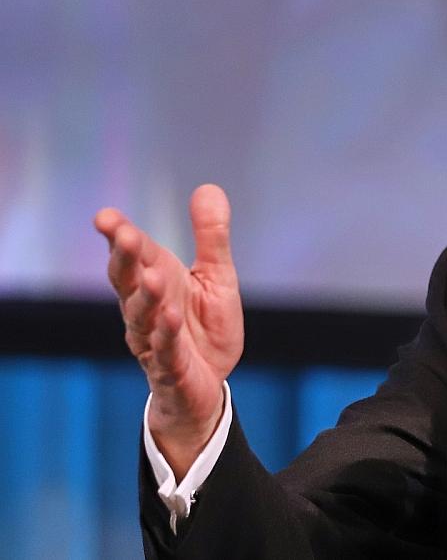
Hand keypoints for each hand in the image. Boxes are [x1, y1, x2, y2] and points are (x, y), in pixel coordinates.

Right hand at [94, 184, 243, 478]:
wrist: (210, 382)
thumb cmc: (205, 325)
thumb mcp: (216, 275)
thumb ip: (211, 236)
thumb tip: (209, 188)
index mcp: (156, 281)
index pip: (134, 255)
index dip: (119, 236)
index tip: (105, 217)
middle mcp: (146, 308)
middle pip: (128, 282)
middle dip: (125, 260)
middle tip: (124, 236)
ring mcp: (154, 339)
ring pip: (143, 316)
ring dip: (147, 297)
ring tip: (154, 277)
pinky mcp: (171, 368)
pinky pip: (165, 352)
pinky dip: (165, 336)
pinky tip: (170, 319)